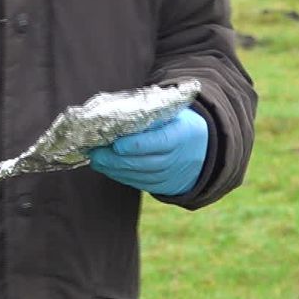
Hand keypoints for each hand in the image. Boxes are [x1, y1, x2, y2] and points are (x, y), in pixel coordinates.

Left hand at [88, 107, 208, 195]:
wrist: (203, 149)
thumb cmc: (179, 123)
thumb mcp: (172, 112)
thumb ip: (150, 114)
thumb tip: (117, 112)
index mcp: (181, 135)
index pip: (158, 143)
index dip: (136, 145)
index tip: (116, 144)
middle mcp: (177, 158)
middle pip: (144, 163)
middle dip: (116, 160)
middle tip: (95, 152)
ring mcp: (171, 175)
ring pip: (140, 176)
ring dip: (115, 170)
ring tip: (96, 160)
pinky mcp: (164, 186)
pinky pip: (140, 184)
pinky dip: (122, 177)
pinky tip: (107, 168)